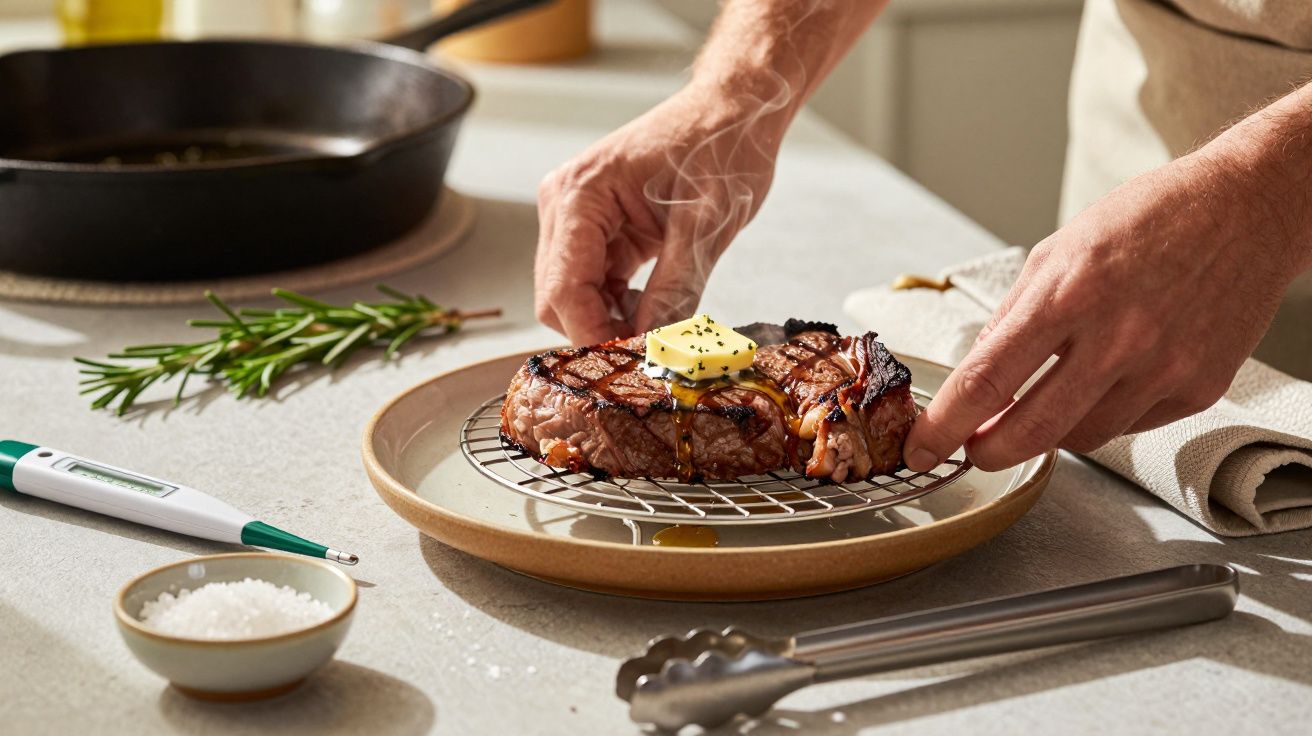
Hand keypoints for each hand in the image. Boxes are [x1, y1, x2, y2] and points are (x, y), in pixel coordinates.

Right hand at [535, 84, 783, 344]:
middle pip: (557, 297)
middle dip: (598, 330)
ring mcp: (576, 215)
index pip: (564, 289)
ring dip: (608, 319)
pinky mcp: (597, 226)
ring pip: (572, 295)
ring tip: (658, 326)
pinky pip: (593, 281)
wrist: (735, 109)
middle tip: (649, 351)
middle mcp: (565, 203)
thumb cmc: (722, 145)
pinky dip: (617, 304)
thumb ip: (676, 289)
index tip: (632, 361)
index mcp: (581, 194)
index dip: (593, 334)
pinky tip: (652, 306)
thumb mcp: (706, 224)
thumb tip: (655, 345)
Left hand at [904, 148, 1310, 471]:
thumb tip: (976, 372)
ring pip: (1081, 439)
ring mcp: (1163, 368)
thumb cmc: (1149, 219)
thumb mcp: (1058, 251)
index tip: (923, 447)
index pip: (987, 380)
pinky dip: (1102, 416)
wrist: (1248, 209)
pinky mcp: (1198, 388)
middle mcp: (1117, 337)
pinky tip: (1103, 385)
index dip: (945, 425)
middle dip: (986, 452)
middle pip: (1030, 430)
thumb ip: (1013, 316)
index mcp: (1069, 294)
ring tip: (1041, 405)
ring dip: (1048, 434)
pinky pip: (1130, 426)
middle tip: (971, 451)